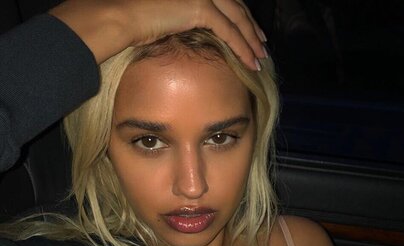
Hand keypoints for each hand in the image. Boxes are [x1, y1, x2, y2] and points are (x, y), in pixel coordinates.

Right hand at [49, 0, 266, 69]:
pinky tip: (251, 61)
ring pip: (238, 19)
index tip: (251, 34)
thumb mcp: (168, 18)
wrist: (121, 18)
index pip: (226, 2)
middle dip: (251, 28)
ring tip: (260, 57)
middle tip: (262, 45)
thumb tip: (193, 31)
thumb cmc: (136, 21)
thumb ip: (185, 19)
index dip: (241, 18)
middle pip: (237, 7)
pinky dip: (243, 47)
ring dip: (252, 40)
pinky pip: (229, 31)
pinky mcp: (200, 7)